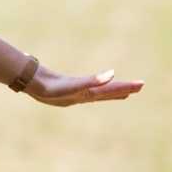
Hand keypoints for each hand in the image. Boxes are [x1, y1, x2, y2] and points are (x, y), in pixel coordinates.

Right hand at [24, 66, 143, 106]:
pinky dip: (98, 86)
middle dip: (124, 89)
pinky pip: (89, 88)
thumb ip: (92, 81)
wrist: (30, 84)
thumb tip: (111, 76)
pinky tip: (98, 85)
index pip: (110, 91)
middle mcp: (84, 96)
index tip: (140, 85)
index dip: (124, 87)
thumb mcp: (72, 85)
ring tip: (126, 91)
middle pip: (108, 93)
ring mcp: (76, 93)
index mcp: (87, 95)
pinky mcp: (69, 88)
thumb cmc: (49, 87)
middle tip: (141, 85)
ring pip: (100, 93)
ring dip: (113, 91)